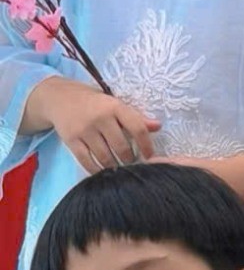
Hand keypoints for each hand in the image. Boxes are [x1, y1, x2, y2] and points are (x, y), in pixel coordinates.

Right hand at [28, 76, 157, 170]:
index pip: (138, 128)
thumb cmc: (95, 103)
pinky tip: (103, 172)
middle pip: (121, 146)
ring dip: (115, 166)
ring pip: (105, 156)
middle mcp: (100, 118)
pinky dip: (96, 169)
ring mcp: (84, 130)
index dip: (147, 145)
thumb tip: (158, 126)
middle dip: (130, 159)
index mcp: (115, 107)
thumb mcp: (116, 104)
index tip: (150, 156)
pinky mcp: (70, 140)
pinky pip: (86, 160)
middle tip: (132, 163)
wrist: (59, 97)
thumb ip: (135, 117)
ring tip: (120, 168)